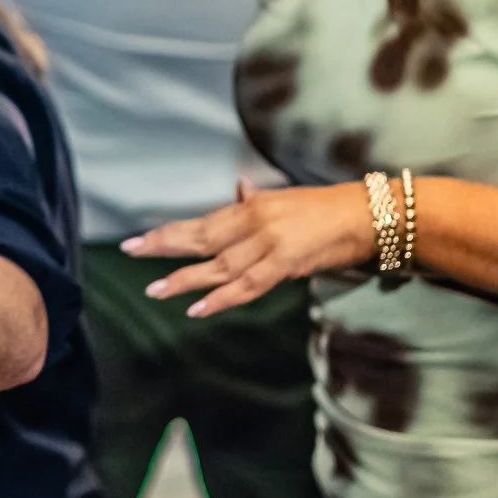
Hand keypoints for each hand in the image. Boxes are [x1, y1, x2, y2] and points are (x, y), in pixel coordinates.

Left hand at [123, 180, 374, 315]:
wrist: (367, 215)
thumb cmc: (328, 209)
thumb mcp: (285, 201)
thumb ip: (256, 201)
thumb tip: (238, 189)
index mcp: (252, 207)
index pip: (202, 222)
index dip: (169, 231)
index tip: (139, 239)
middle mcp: (254, 222)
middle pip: (200, 237)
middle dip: (163, 246)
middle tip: (130, 251)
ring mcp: (268, 243)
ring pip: (218, 264)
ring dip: (185, 278)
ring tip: (155, 289)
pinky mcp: (285, 263)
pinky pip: (247, 285)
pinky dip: (220, 298)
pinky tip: (197, 308)